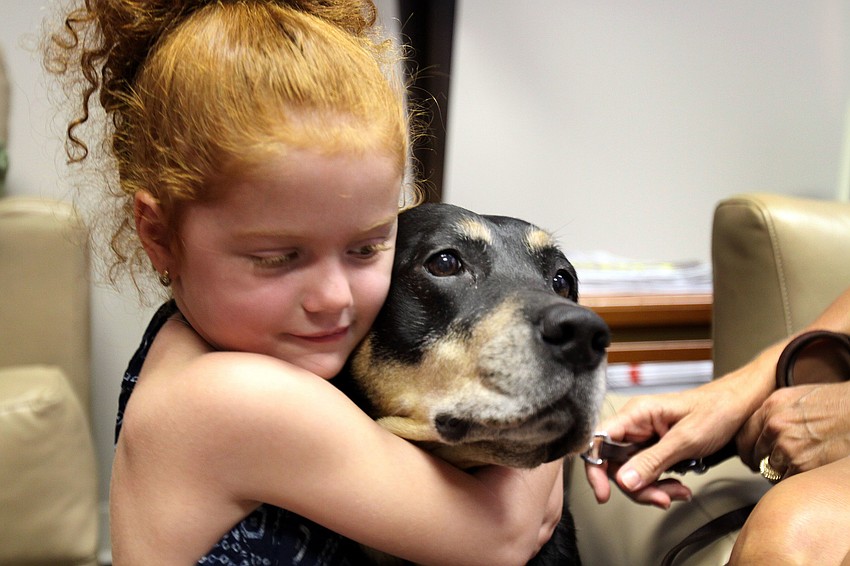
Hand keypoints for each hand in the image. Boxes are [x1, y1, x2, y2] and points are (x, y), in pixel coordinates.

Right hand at [585, 377, 754, 508]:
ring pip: (632, 473)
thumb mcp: (686, 439)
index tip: (604, 493)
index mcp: (636, 414)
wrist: (740, 407)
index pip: (599, 439)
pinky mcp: (655, 449)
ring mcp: (644, 438)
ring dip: (652, 489)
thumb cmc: (717, 410)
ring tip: (677, 493)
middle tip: (660, 497)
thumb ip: (653, 460)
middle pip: (615, 463)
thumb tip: (624, 480)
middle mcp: (635, 425)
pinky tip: (679, 487)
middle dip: (636, 486)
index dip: (596, 466)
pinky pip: (647, 473)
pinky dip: (661, 486)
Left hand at [737, 382, 849, 478]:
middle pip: (754, 454)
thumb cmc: (837, 402)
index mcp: (771, 407)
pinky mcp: (802, 466)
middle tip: (773, 464)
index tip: (749, 455)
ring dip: (780, 472)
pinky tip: (807, 470)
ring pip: (769, 470)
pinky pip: (786, 481)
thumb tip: (762, 427)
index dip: (746, 448)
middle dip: (762, 462)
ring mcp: (787, 447)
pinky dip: (794, 479)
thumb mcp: (797, 396)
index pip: (743, 435)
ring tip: (798, 464)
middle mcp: (774, 426)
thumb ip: (775, 411)